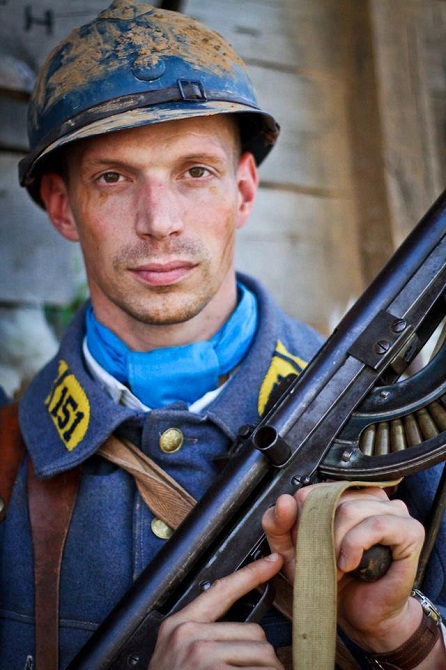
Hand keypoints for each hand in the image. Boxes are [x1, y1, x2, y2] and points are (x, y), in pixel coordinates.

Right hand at [147, 553, 285, 669]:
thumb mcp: (176, 656)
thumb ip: (203, 636)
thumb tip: (247, 633)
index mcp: (179, 626)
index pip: (221, 590)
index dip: (251, 574)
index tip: (273, 561)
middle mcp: (190, 636)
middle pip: (255, 633)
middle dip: (260, 658)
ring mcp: (203, 656)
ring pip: (264, 656)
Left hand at [262, 485, 426, 651]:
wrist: (360, 613)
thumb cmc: (331, 578)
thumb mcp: (293, 552)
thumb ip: (278, 525)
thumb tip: (284, 501)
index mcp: (344, 493)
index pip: (312, 489)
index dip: (301, 519)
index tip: (302, 544)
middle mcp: (369, 495)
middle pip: (330, 499)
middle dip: (318, 536)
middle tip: (321, 561)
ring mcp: (393, 509)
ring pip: (350, 510)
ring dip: (336, 545)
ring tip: (336, 567)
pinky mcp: (408, 529)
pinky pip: (375, 525)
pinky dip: (356, 546)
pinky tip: (351, 564)